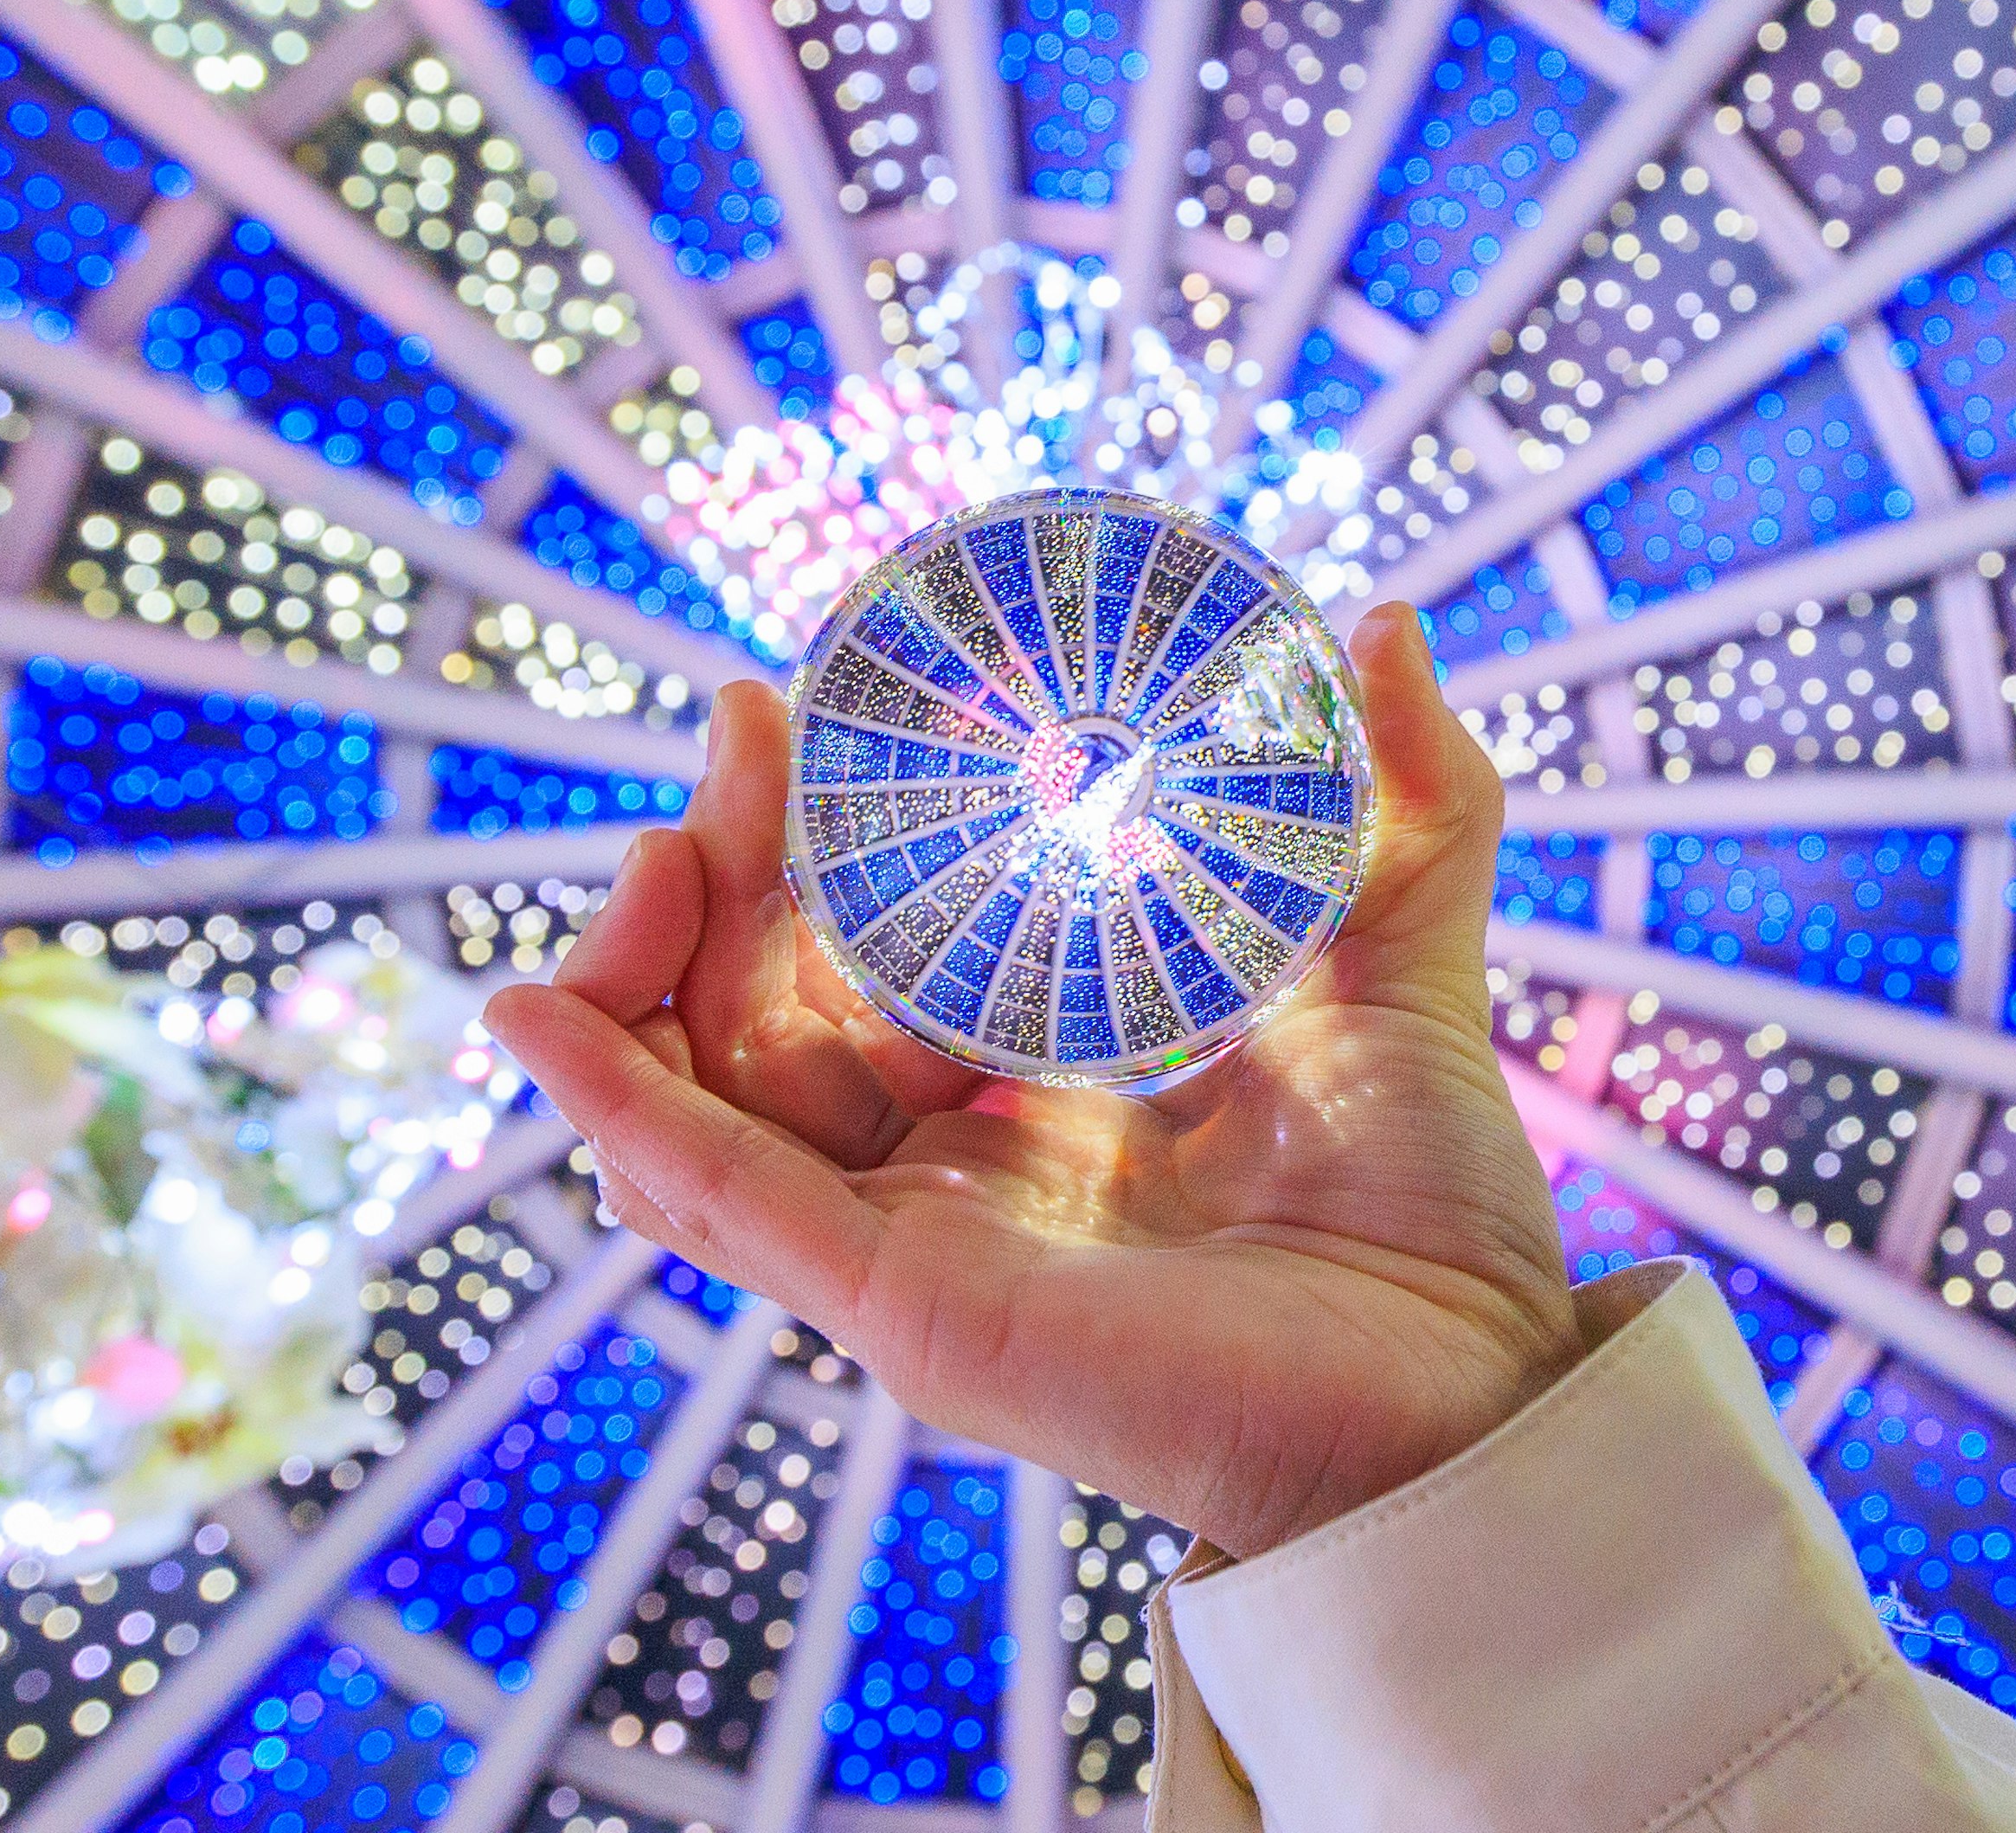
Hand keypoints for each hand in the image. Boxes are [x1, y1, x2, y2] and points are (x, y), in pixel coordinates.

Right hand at [482, 603, 1580, 1557]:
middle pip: (757, 1010)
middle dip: (720, 866)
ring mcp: (915, 1238)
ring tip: (664, 843)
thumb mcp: (1400, 966)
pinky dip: (614, 1106)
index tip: (811, 702)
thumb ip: (1403, 803)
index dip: (809, 830)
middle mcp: (953, 1164)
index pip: (861, 949)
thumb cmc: (1434, 1214)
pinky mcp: (907, 1306)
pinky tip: (535, 1010)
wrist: (1480, 1389)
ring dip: (645, 966)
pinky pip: (719, 1203)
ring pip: (704, 1101)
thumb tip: (1379, 625)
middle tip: (753, 730)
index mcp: (1034, 1088)